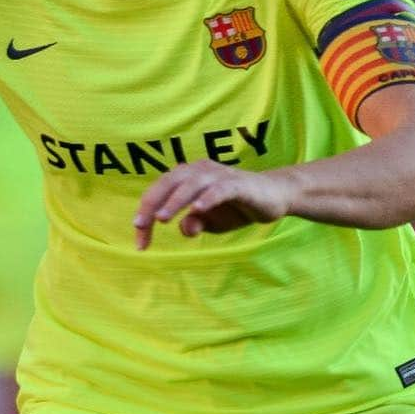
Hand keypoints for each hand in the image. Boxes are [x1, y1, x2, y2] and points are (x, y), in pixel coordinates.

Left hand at [133, 161, 291, 249]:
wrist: (274, 197)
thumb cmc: (236, 206)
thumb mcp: (211, 222)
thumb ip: (194, 224)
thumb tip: (184, 229)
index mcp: (188, 178)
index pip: (159, 192)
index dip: (145, 214)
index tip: (140, 242)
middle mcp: (200, 171)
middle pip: (169, 183)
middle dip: (152, 204)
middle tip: (140, 226)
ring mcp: (220, 175)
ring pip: (191, 184)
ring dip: (175, 201)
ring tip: (161, 218)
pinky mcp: (239, 184)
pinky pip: (220, 188)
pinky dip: (208, 197)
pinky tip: (198, 209)